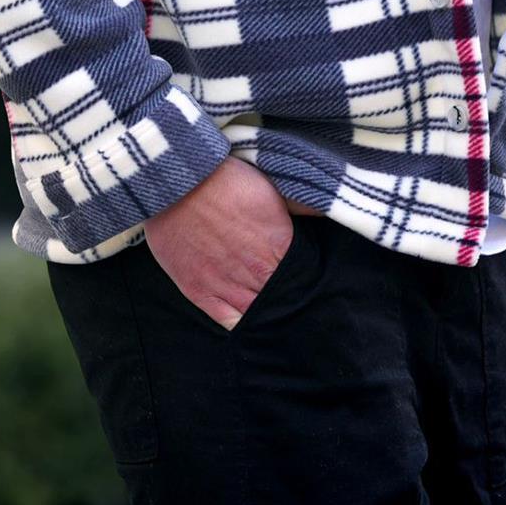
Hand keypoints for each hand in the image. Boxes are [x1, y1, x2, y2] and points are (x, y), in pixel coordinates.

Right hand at [144, 156, 296, 329]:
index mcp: (279, 245)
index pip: (303, 275)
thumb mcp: (269, 187)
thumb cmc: (223, 179)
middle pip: (283, 299)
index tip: (305, 278)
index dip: (305, 278)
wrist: (176, 183)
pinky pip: (229, 322)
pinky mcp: (200, 291)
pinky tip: (250, 320)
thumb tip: (328, 211)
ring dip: (268, 313)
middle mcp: (257, 271)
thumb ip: (301, 205)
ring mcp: (228, 285)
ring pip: (259, 314)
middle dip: (288, 298)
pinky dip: (242, 325)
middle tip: (289, 298)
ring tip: (273, 311)